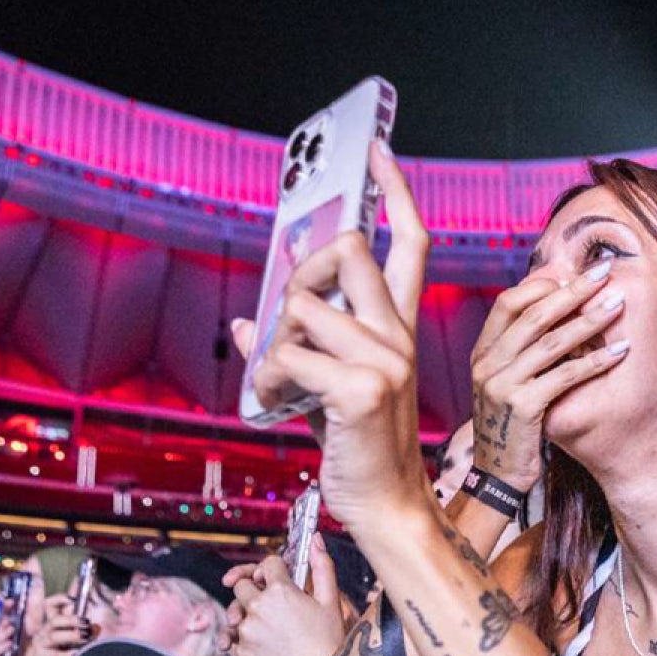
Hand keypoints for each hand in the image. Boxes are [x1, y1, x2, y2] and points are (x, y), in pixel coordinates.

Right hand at [29, 595, 90, 655]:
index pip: (50, 606)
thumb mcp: (73, 638)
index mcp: (51, 624)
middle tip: (86, 623)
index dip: (59, 600)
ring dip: (72, 635)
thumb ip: (82, 628)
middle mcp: (44, 633)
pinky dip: (68, 655)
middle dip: (71, 620)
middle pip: (54, 621)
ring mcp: (42, 647)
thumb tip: (96, 624)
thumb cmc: (65, 652)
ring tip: (86, 637)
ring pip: (55, 637)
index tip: (71, 599)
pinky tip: (77, 654)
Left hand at [226, 537, 346, 655]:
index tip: (278, 576)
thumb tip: (316, 539)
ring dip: (248, 615)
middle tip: (270, 601)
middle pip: (241, 585)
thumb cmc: (328, 643)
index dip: (273, 568)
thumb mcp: (330, 601)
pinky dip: (245, 639)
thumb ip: (322, 566)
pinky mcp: (242, 652)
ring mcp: (248, 631)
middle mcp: (259, 608)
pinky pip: (234, 637)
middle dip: (253, 589)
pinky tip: (263, 643)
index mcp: (281, 591)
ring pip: (236, 612)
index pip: (268, 564)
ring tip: (268, 626)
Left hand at [231, 143, 430, 527]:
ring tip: (279, 387)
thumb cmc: (356, 448)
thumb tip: (247, 322)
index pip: (409, 243)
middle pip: (346, 252)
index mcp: (398, 329)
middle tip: (287, 321)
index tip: (377, 148)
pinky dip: (268, 381)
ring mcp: (388, 359)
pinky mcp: (365, 387)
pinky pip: (289, 356)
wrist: (385, 507)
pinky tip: (278, 404)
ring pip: (300, 309)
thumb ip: (295, 349)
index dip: (394, 191)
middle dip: (299, 273)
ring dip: (274, 348)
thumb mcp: (323, 388)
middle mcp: (400, 334)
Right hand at [467, 269, 630, 491]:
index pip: (509, 302)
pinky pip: (565, 376)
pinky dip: (595, 362)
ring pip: (551, 342)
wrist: (498, 474)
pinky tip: (621, 352)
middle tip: (605, 274)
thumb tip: (556, 308)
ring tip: (618, 305)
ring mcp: (501, 385)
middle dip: (573, 291)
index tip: (575, 277)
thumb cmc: (513, 424)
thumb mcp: (507, 382)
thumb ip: (522, 349)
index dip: (543, 286)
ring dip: (589, 320)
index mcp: (483, 353)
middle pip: (533, 314)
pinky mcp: (522, 408)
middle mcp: (487, 364)